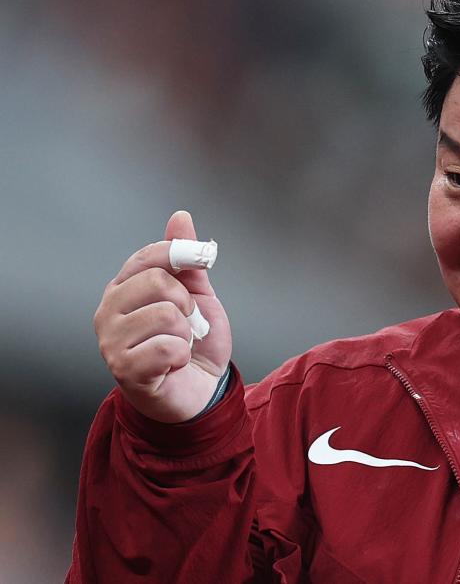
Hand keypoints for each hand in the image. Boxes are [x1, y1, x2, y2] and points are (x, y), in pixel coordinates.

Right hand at [93, 211, 232, 422]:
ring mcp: (110, 341)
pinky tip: (173, 365)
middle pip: (158, 282)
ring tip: (178, 346)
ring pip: (167, 316)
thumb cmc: (193, 341)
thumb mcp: (198, 296)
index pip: (149, 256)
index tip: (203, 264)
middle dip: (187, 304)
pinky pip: (169, 348)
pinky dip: (183, 356)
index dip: (183, 256)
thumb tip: (180, 217)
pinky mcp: (123, 370)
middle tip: (186, 324)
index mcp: (123, 287)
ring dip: (187, 334)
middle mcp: (108, 311)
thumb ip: (187, 261)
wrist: (200, 390)